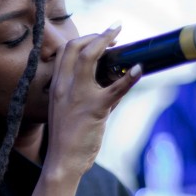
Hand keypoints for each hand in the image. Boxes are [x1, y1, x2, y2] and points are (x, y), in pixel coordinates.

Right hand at [42, 23, 139, 178]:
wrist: (62, 162)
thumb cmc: (68, 139)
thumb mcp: (69, 110)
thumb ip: (88, 94)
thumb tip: (114, 84)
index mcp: (57, 86)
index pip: (65, 51)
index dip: (83, 38)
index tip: (100, 37)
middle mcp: (64, 86)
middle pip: (75, 47)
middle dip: (96, 35)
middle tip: (114, 33)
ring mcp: (78, 96)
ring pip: (89, 57)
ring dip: (106, 42)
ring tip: (121, 39)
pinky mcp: (95, 109)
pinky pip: (114, 89)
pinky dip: (129, 77)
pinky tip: (139, 69)